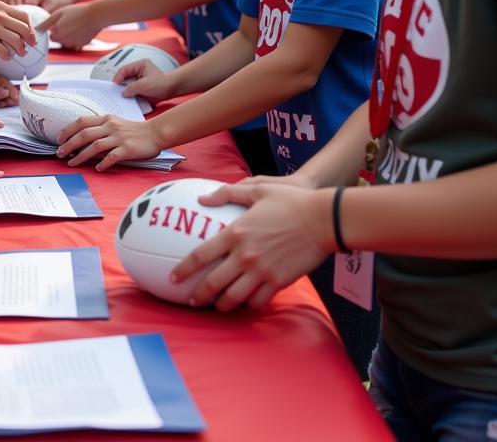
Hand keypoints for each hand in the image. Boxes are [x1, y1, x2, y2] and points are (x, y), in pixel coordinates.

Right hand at [0, 0, 33, 59]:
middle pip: (24, 29)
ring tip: (20, 54)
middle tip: (30, 46)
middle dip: (30, 40)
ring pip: (17, 41)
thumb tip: (7, 20)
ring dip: (21, 50)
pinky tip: (6, 57)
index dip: (30, 26)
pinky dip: (8, 56)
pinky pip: (4, 51)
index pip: (24, 16)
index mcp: (0, 6)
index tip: (29, 34)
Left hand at [40, 2, 102, 49]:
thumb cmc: (77, 11)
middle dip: (61, 34)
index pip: (50, 36)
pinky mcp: (81, 45)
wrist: (95, 15)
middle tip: (68, 24)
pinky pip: (75, 44)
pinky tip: (81, 30)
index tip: (60, 24)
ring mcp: (73, 44)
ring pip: (66, 43)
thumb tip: (36, 29)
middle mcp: (64, 40)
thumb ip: (47, 22)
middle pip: (58, 40)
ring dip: (68, 37)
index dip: (54, 29)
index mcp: (57, 32)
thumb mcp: (59, 13)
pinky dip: (77, 39)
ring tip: (75, 26)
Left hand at [56, 114, 163, 170]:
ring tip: (72, 163)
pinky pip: (112, 157)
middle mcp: (111, 126)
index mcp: (106, 119)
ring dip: (81, 156)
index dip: (68, 130)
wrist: (155, 132)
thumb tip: (80, 142)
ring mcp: (119, 137)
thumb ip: (100, 129)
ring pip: (95, 146)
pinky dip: (103, 163)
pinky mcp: (128, 148)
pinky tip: (97, 169)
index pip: (82, 121)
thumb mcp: (115, 124)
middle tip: (60, 153)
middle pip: (84, 134)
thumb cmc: (133, 130)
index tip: (58, 139)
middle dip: (69, 144)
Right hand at [114, 60, 176, 102]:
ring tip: (120, 97)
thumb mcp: (145, 85)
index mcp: (139, 65)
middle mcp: (138, 72)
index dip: (118, 77)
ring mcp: (138, 80)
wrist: (172, 90)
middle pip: (124, 78)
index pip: (124, 69)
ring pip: (126, 85)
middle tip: (114, 92)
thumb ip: (133, 88)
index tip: (115, 85)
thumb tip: (123, 93)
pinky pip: (131, 92)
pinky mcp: (140, 88)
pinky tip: (127, 100)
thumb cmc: (162, 83)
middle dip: (120, 85)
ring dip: (124, 91)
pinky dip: (128, 96)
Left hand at [171, 182, 333, 310]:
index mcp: (236, 233)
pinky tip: (245, 303)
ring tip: (216, 306)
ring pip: (234, 297)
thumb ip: (227, 193)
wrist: (323, 220)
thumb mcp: (257, 189)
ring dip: (221, 305)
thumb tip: (203, 198)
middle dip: (199, 295)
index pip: (201, 255)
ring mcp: (262, 272)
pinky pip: (258, 301)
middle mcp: (245, 256)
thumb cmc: (290, 201)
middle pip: (214, 283)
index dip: (184, 269)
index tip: (173, 277)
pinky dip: (248, 305)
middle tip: (191, 300)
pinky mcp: (279, 282)